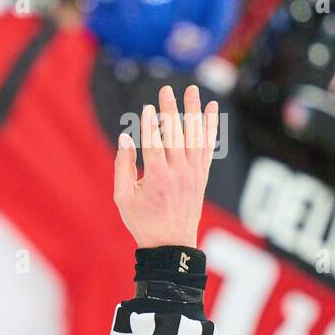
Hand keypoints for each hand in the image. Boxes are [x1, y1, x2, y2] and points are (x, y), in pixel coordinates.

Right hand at [113, 84, 218, 248]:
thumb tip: (125, 138)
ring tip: (191, 90)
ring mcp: (193, 173)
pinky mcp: (202, 175)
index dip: (149, 125)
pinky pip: (208, 146)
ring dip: (193, 111)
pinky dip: (211, 126)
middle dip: (170, 110)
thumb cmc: (143, 221)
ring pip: (194, 136)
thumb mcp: (123, 198)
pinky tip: (212, 108)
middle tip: (166, 89)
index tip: (146, 108)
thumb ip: (123, 166)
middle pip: (175, 135)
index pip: (154, 144)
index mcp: (157, 179)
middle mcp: (179, 173)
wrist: (171, 245)